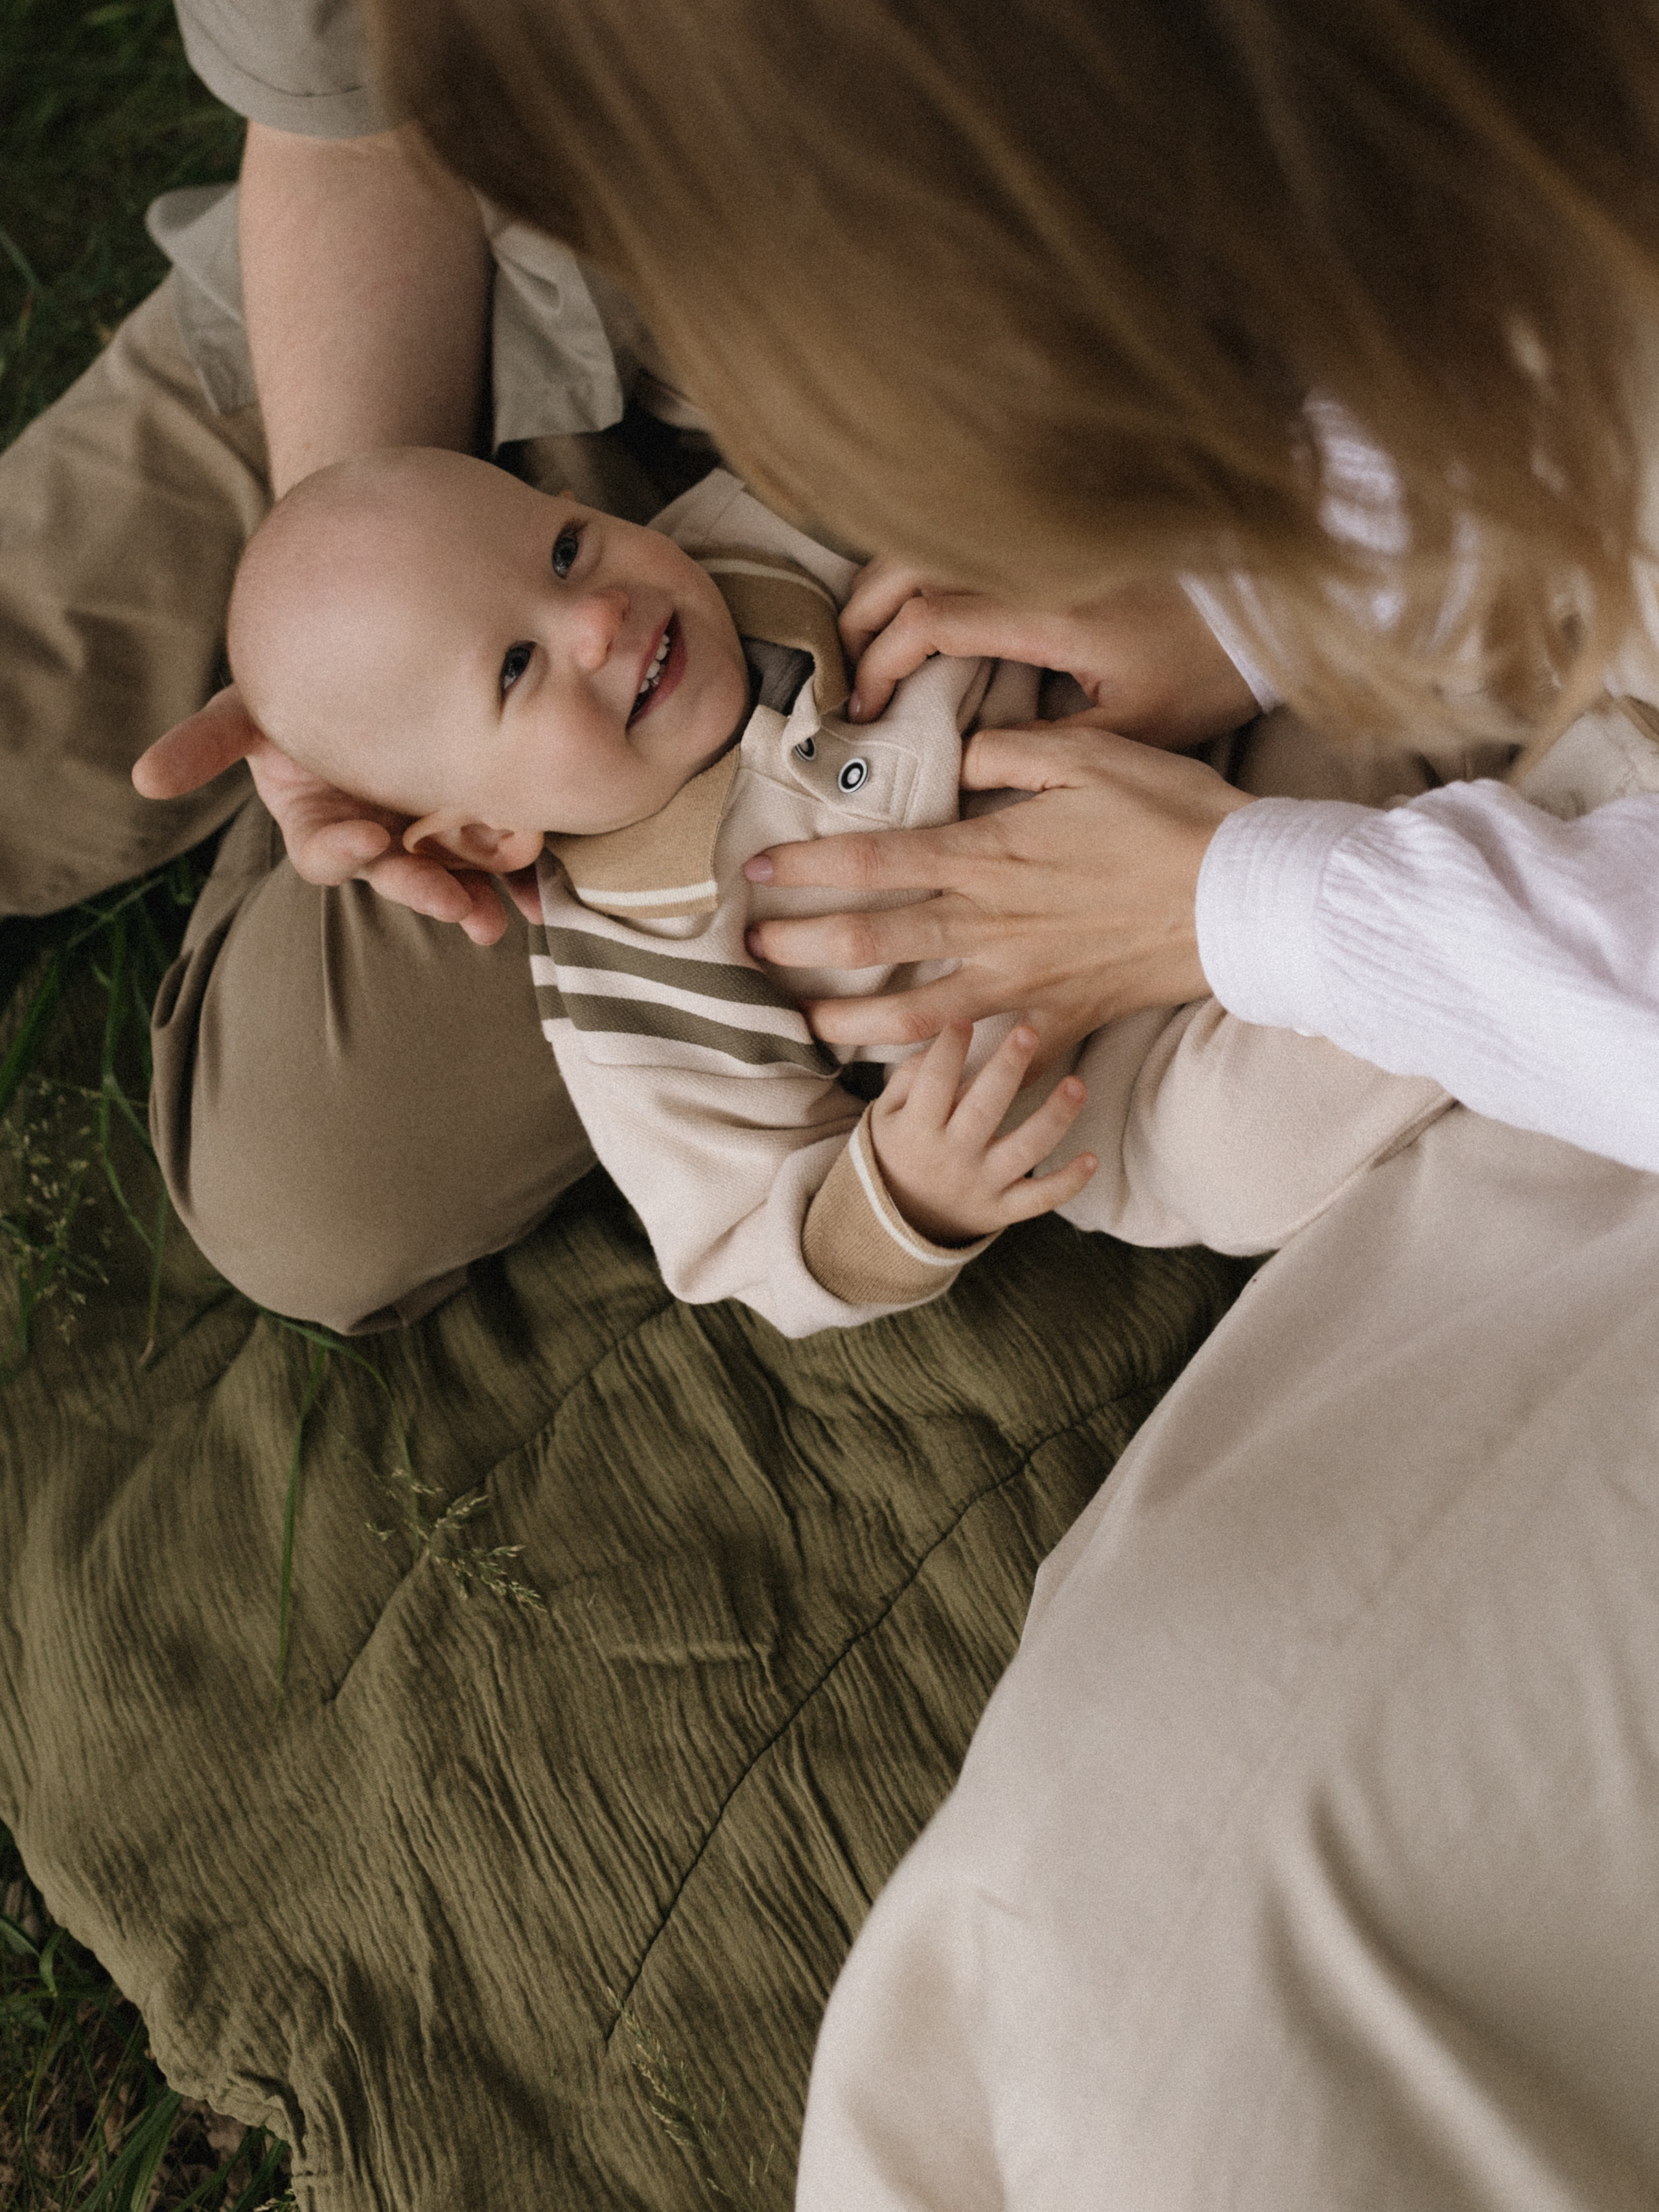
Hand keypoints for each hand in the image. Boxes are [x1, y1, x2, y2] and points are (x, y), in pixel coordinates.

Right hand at [133, 685, 520, 944]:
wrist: (368, 665)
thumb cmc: (296, 688)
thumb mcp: (246, 708)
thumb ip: (205, 742)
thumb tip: (142, 778)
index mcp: (322, 819)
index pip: (328, 853)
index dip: (343, 852)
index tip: (366, 841)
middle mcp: (377, 834)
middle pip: (398, 873)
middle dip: (424, 889)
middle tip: (454, 903)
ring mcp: (429, 830)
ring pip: (454, 873)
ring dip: (475, 898)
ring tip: (499, 918)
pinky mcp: (477, 817)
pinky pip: (501, 854)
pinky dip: (523, 876)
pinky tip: (545, 894)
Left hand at [744, 723, 1253, 1065]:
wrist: (1245, 899)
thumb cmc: (1172, 817)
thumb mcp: (1088, 755)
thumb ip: (1009, 750)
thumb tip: (962, 756)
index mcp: (990, 855)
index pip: (874, 860)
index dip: (806, 868)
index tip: (756, 872)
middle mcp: (991, 925)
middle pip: (873, 942)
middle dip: (802, 947)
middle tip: (752, 949)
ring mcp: (1021, 983)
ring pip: (914, 1016)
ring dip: (851, 1023)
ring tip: (808, 1025)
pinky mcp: (1058, 1019)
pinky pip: (989, 1056)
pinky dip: (948, 1071)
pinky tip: (914, 1077)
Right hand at [840, 558, 1256, 745]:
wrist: (1277, 600)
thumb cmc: (1211, 666)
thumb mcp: (1131, 728)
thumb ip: (1049, 748)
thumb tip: (972, 767)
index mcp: (1046, 609)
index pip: (930, 621)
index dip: (881, 664)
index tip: (863, 710)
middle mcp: (1034, 562)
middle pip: (910, 563)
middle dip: (862, 614)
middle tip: (841, 669)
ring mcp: (1044, 542)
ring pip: (935, 543)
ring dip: (889, 586)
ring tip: (869, 639)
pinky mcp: (1060, 538)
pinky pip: (969, 542)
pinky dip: (929, 571)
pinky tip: (924, 609)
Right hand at [869, 1020, 1095, 1243]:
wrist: (898, 1224)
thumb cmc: (898, 1152)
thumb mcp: (885, 1116)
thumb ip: (908, 1078)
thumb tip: (941, 1044)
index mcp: (917, 1131)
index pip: (934, 1083)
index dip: (949, 1050)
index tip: (963, 1020)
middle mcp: (951, 1157)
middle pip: (984, 1109)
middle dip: (1007, 1069)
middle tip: (1028, 1031)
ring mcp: (981, 1185)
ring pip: (1025, 1151)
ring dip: (1054, 1117)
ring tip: (1077, 1084)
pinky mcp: (1003, 1208)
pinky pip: (1041, 1198)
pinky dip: (1068, 1182)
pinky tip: (1091, 1158)